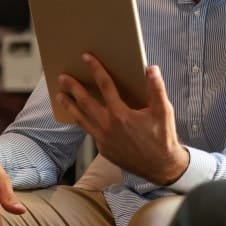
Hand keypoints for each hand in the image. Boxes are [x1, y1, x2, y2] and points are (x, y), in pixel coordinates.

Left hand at [57, 54, 189, 185]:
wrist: (161, 167)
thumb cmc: (163, 137)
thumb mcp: (164, 111)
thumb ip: (156, 88)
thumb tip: (151, 68)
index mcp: (121, 115)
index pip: (105, 86)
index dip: (96, 70)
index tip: (87, 58)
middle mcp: (108, 127)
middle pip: (85, 103)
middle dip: (73, 88)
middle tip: (63, 77)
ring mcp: (103, 140)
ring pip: (81, 119)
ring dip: (70, 106)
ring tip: (60, 96)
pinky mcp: (104, 149)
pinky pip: (89, 131)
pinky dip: (81, 121)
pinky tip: (79, 116)